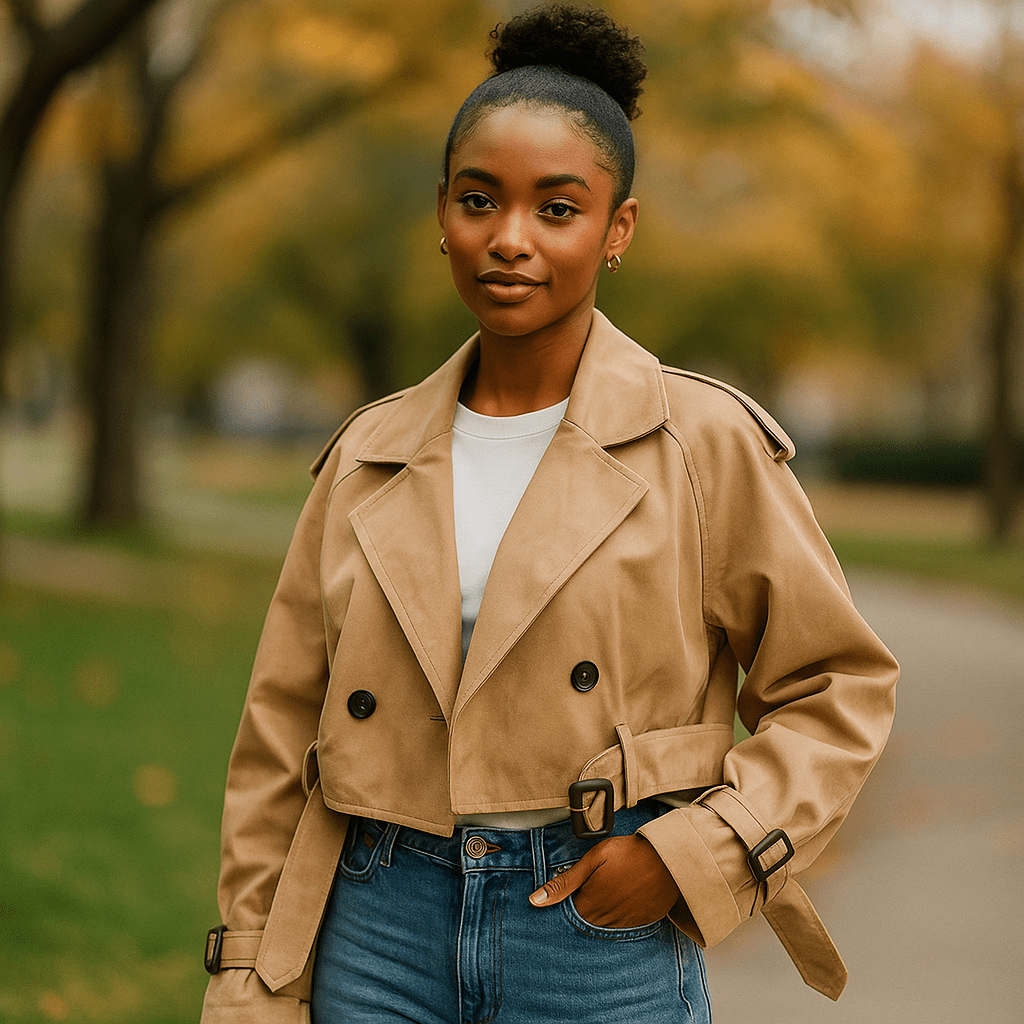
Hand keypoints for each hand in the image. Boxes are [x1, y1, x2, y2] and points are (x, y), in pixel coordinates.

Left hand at [528, 833, 681, 928]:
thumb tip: (535, 901)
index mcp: (589, 906)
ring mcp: (624, 924)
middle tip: (595, 884)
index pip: (567, 913)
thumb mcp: (592, 861)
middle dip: (583, 905)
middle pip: (585, 920)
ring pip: (603, 923)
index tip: (573, 888)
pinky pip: (624, 923)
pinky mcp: (641, 922)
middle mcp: (605, 921)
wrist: (667, 859)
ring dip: (602, 909)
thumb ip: (564, 882)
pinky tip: (625, 893)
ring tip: (611, 887)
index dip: (568, 899)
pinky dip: (620, 912)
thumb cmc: (628, 854)